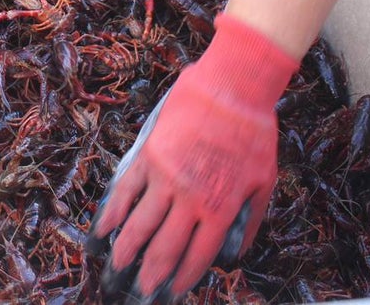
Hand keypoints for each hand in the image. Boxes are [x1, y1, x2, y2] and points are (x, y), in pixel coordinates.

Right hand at [86, 14, 298, 302]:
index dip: (183, 279)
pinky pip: (126, 190)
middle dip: (151, 275)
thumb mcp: (265, 180)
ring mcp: (165, 177)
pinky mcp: (149, 155)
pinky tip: (103, 228)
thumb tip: (235, 254)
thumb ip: (250, 220)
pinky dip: (112, 212)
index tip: (172, 292)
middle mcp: (190, 198)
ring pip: (140, 224)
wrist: (232, 86)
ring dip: (126, 251)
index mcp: (220, 208)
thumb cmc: (253, 130)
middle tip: (140, 291)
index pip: (197, 255)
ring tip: (117, 268)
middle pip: (164, 247)